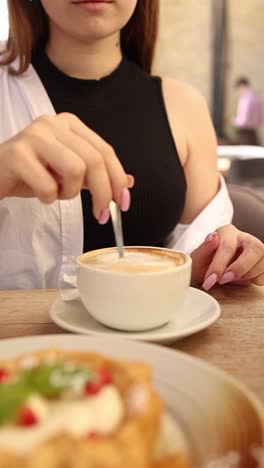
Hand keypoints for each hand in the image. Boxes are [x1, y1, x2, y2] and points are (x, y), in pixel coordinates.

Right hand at [0, 113, 133, 222]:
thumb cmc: (30, 173)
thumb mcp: (67, 174)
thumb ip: (95, 176)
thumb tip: (128, 183)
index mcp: (69, 124)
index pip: (105, 151)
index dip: (118, 179)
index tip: (123, 204)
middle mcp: (53, 124)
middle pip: (94, 160)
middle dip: (103, 194)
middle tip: (101, 214)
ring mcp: (34, 136)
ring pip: (75, 170)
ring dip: (69, 193)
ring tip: (56, 193)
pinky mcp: (17, 154)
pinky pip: (48, 185)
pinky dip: (48, 198)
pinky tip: (38, 193)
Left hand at [191, 225, 263, 288]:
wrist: (209, 272)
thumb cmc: (203, 263)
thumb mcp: (197, 258)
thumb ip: (204, 248)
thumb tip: (212, 237)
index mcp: (228, 232)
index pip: (228, 246)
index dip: (219, 265)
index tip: (210, 280)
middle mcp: (245, 238)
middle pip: (256, 249)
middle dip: (240, 268)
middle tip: (224, 280)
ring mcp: (257, 250)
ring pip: (263, 261)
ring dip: (246, 276)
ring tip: (230, 278)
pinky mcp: (262, 262)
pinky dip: (254, 280)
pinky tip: (240, 278)